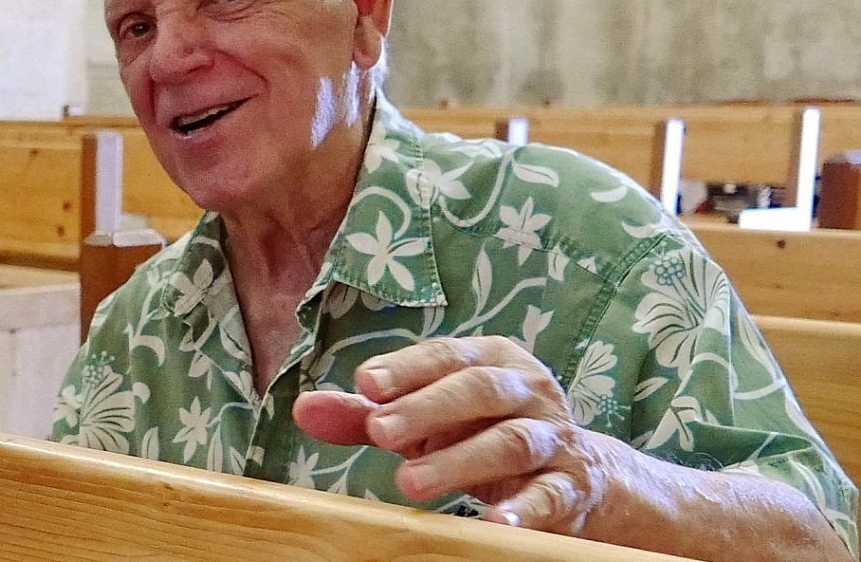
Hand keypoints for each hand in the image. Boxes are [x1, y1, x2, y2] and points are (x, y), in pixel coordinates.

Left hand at [292, 336, 609, 534]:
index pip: (445, 355)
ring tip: (412, 483)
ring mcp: (553, 435)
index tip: (365, 384)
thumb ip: (369, 413)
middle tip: (380, 432)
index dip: (406, 368)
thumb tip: (304, 409)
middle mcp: (526, 388)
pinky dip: (524, 509)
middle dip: (427, 408)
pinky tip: (494, 524)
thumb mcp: (426, 419)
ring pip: (511, 440)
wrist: (576, 475)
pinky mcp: (571, 485)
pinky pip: (549, 494)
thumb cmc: (480, 432)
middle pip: (479, 389)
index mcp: (490, 358)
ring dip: (461, 460)